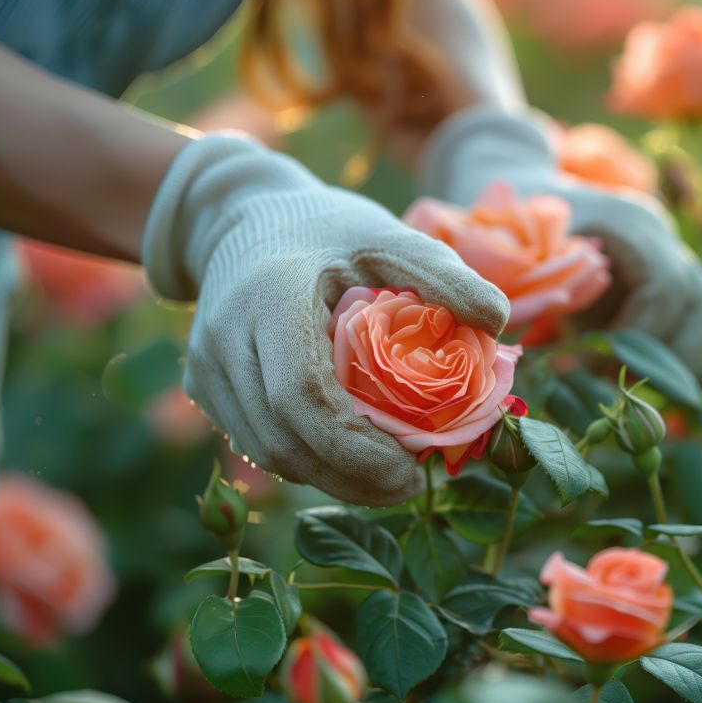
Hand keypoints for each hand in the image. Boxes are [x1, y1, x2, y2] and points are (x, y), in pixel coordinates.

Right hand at [143, 136, 509, 504]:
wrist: (242, 217)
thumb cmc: (326, 228)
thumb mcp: (386, 234)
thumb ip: (441, 272)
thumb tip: (497, 322)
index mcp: (270, 296)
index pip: (302, 395)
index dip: (354, 447)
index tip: (410, 469)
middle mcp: (223, 338)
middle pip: (283, 440)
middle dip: (349, 477)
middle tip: (410, 485)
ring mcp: (206, 367)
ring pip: (268, 452)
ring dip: (330, 477)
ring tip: (389, 479)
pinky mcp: (204, 387)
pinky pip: (258, 442)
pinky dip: (307, 460)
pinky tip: (351, 460)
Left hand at [419, 106, 701, 380]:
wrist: (525, 189)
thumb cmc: (511, 218)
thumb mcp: (510, 242)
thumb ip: (528, 282)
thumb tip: (529, 337)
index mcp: (631, 222)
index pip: (663, 289)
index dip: (631, 337)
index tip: (587, 366)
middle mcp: (666, 238)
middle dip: (660, 360)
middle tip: (611, 388)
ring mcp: (679, 258)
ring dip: (683, 367)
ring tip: (634, 395)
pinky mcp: (680, 283)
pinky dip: (691, 363)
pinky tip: (652, 389)